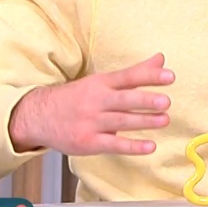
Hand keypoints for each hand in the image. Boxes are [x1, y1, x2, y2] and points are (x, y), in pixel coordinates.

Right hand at [9, 53, 174, 155]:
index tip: (170, 76)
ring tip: (164, 120)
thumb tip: (161, 59)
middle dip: (145, 100)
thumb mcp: (102, 81)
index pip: (128, 77)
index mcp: (101, 83)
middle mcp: (96, 100)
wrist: (37, 116)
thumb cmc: (78, 97)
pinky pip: (113, 145)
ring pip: (121, 121)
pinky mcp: (88, 142)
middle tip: (166, 101)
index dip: (149, 76)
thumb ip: (134, 73)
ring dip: (144, 121)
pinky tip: (149, 146)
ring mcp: (91, 122)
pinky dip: (132, 147)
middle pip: (124, 100)